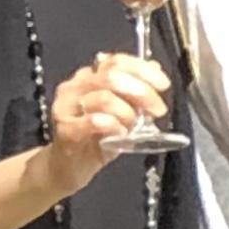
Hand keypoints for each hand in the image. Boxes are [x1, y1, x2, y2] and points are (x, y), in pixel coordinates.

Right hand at [37, 52, 168, 195]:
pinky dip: (114, 126)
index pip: (117, 61)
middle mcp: (75, 86)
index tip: (163, 85)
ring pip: (104, 98)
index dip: (143, 70)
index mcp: (89, 76)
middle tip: (157, 109)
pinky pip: (94, 121)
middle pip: (112, 77)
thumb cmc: (96, 137)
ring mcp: (67, 107)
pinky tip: (120, 134)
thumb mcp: (122, 111)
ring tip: (134, 126)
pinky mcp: (66, 129)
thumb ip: (136, 91)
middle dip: (142, 92)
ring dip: (128, 113)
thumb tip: (156, 69)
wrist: (68, 166)